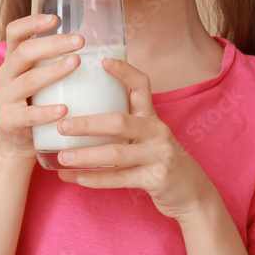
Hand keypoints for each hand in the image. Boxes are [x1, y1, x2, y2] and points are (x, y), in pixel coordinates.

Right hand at [0, 14, 86, 160]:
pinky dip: (46, 112)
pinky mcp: (7, 121)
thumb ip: (58, 62)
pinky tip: (64, 109)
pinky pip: (27, 115)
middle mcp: (5, 76)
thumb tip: (102, 42)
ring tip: (75, 63)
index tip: (56, 18)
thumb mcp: (43, 80)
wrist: (19, 143)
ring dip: (52, 71)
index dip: (32, 22)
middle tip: (80, 41)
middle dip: (52, 44)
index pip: (14, 32)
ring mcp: (4, 99)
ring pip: (26, 81)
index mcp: (13, 61)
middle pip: (23, 53)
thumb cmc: (39, 104)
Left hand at [53, 56, 215, 221]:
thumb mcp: (146, 138)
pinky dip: (96, 179)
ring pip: (117, 153)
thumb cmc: (157, 161)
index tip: (102, 61)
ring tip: (62, 157)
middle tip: (62, 126)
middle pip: (119, 122)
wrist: (192, 194)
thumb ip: (121, 126)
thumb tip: (73, 117)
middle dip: (87, 124)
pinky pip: (121, 178)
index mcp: (151, 117)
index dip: (124, 71)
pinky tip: (75, 178)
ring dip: (86, 155)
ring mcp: (159, 155)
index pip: (141, 86)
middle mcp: (157, 132)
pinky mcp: (157, 179)